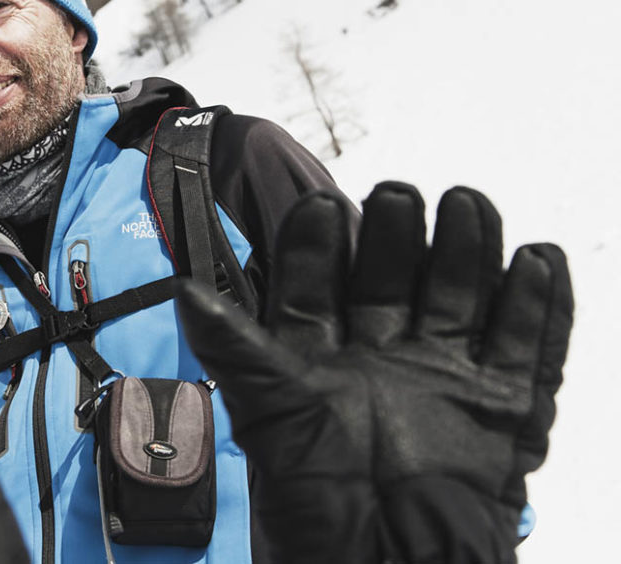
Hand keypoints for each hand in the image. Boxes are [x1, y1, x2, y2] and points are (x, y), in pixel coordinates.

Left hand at [176, 182, 572, 563]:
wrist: (384, 562)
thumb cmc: (316, 500)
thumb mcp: (267, 413)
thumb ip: (234, 345)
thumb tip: (183, 289)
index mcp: (320, 359)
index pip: (317, 285)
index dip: (317, 245)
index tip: (319, 206)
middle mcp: (380, 359)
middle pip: (393, 279)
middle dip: (398, 235)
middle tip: (399, 196)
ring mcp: (443, 379)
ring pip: (461, 298)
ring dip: (469, 252)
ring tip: (468, 205)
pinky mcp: (500, 408)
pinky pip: (525, 347)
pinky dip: (538, 305)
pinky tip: (537, 259)